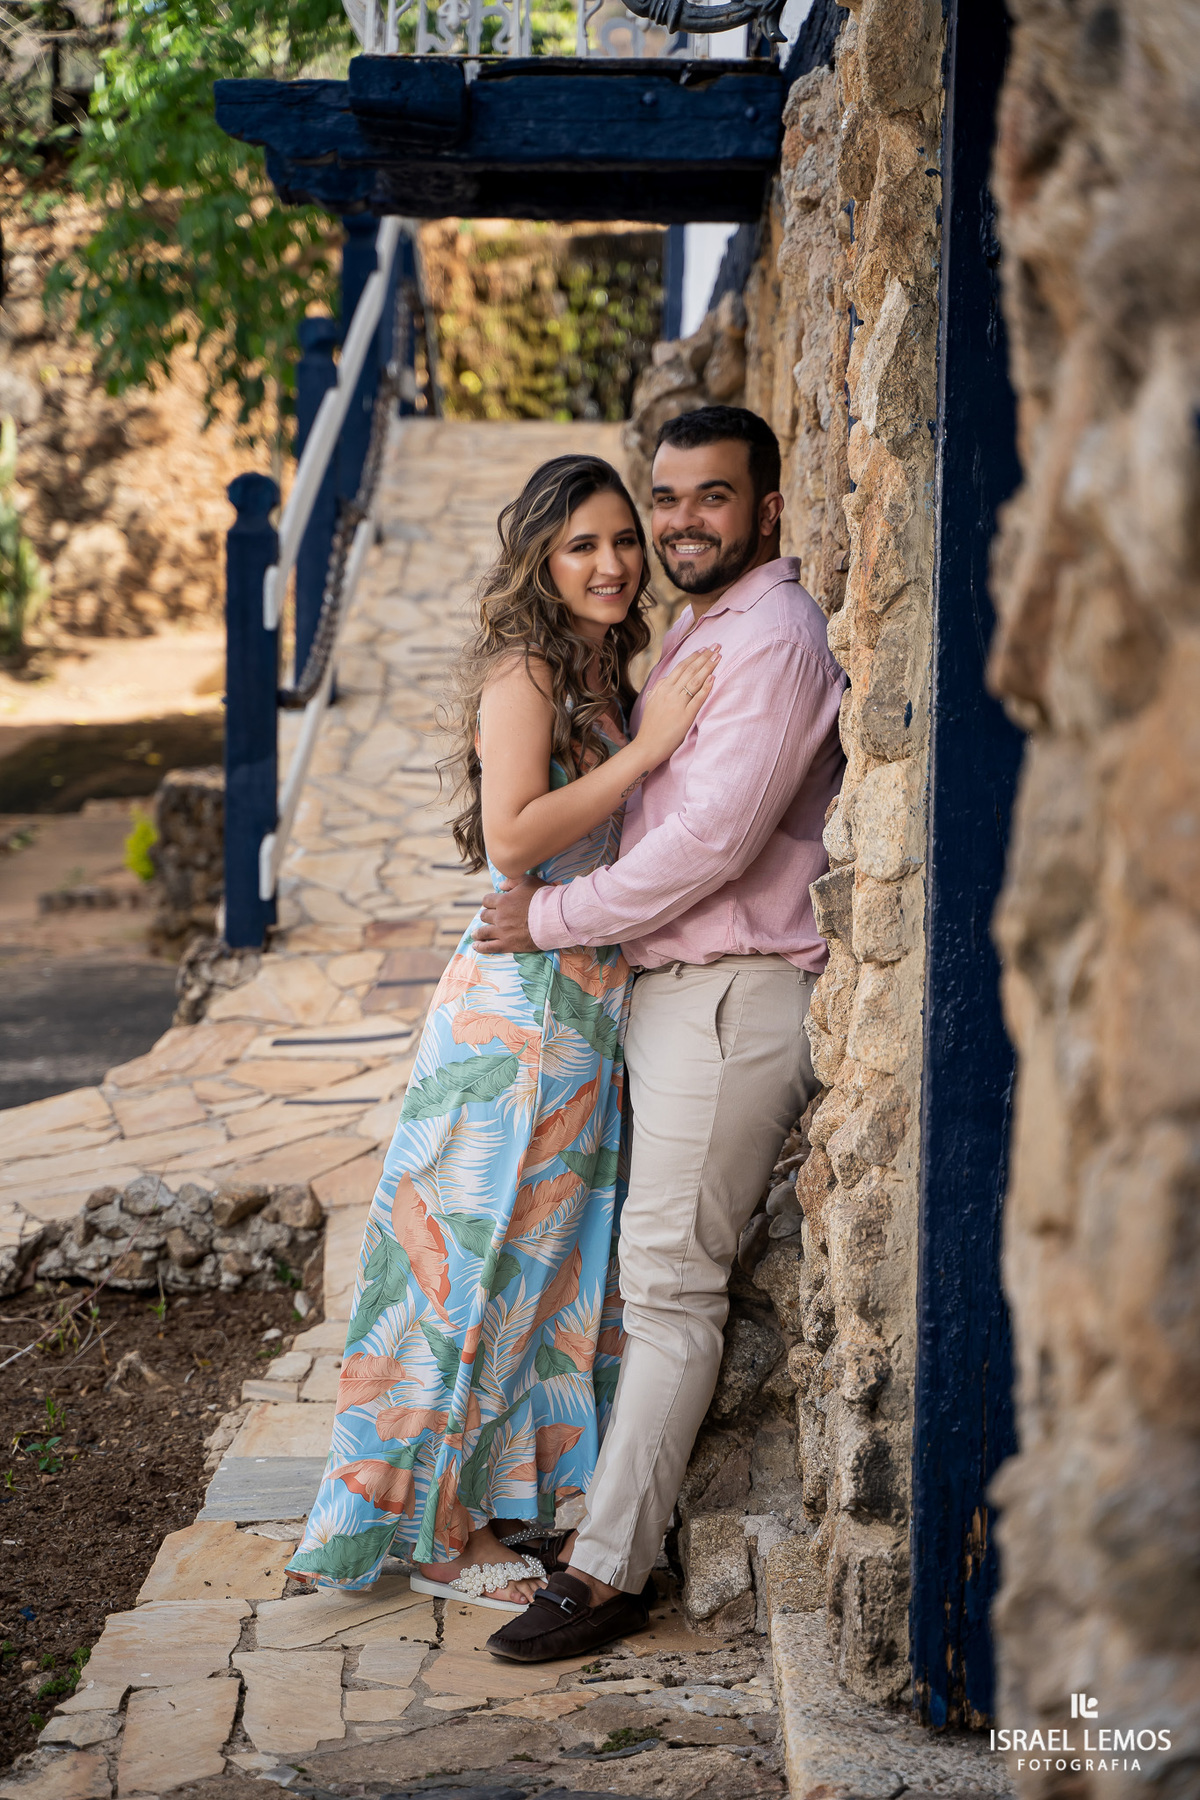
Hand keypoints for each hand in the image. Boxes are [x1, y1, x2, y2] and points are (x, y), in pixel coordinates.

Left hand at [474, 874, 545, 954]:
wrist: (553, 917)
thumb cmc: (543, 898)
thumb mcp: (528, 881)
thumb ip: (512, 881)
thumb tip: (500, 885)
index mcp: (502, 901)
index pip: (487, 900)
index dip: (488, 902)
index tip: (491, 904)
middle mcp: (499, 916)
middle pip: (484, 916)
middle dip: (486, 916)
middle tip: (488, 918)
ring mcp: (502, 931)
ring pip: (483, 932)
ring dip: (478, 933)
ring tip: (475, 934)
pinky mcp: (507, 944)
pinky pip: (489, 947)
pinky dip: (480, 947)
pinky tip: (476, 946)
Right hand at [634, 646, 719, 763]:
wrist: (647, 745)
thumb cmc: (651, 726)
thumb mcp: (651, 702)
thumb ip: (659, 688)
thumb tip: (668, 678)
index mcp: (662, 688)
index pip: (681, 667)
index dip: (694, 657)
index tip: (704, 649)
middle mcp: (670, 693)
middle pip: (690, 670)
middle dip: (705, 656)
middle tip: (717, 646)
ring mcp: (678, 704)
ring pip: (695, 680)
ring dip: (708, 666)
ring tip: (718, 656)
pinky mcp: (685, 716)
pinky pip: (698, 699)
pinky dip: (706, 687)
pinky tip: (713, 678)